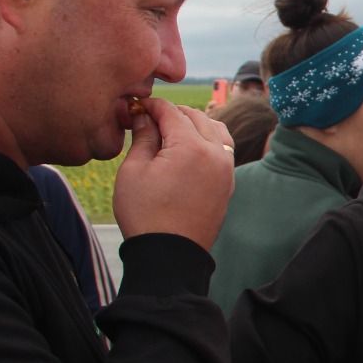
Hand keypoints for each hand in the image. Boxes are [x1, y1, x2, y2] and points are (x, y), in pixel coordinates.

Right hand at [115, 99, 234, 249]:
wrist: (170, 256)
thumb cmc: (145, 215)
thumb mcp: (133, 171)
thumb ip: (142, 138)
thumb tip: (145, 117)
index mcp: (191, 147)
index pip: (172, 112)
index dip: (153, 106)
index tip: (138, 106)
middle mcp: (216, 154)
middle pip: (196, 117)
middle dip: (173, 113)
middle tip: (150, 119)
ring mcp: (227, 170)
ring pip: (216, 130)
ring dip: (195, 124)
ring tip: (170, 132)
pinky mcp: (229, 184)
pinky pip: (223, 150)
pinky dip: (207, 141)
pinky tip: (187, 149)